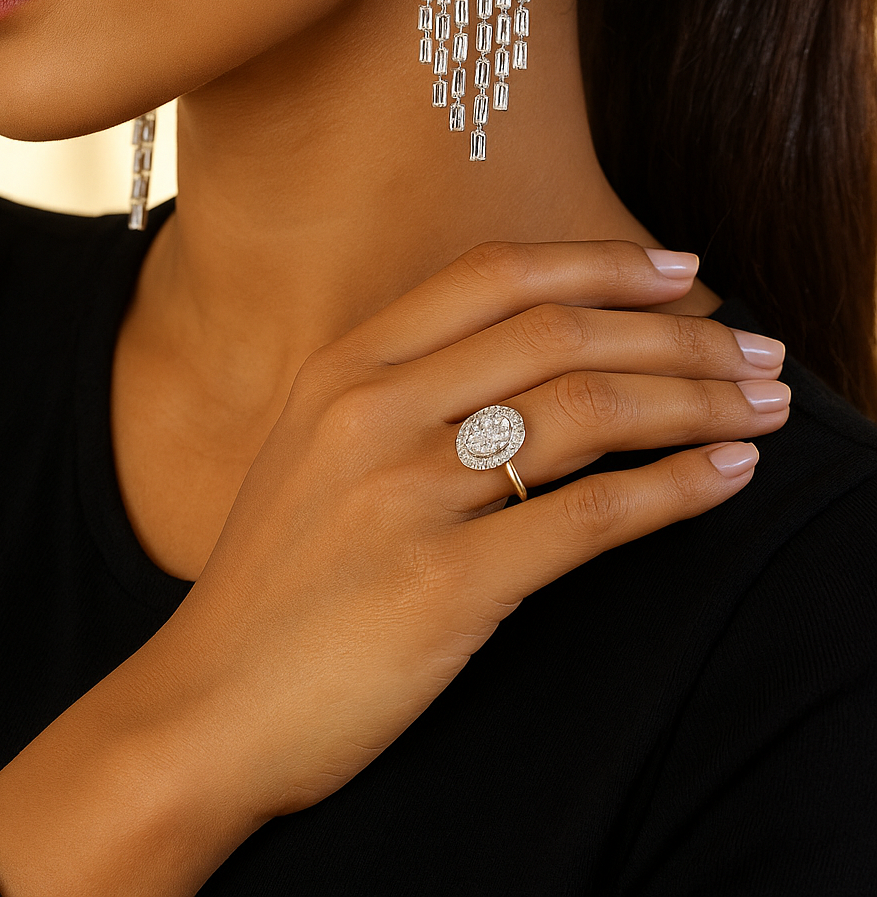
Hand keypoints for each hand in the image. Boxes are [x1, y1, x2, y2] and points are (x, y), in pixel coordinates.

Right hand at [0, 241, 787, 894]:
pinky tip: (723, 478)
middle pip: (560, 333)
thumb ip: (405, 384)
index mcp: (345, 364)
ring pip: (588, 413)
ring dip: (696, 401)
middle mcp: (373, 410)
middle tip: (755, 347)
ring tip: (762, 408)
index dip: (603, 262)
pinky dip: (674, 490)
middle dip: (681, 333)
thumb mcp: (314, 445)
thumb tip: (538, 350)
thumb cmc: (275, 578)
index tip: (684, 269)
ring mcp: (404, 495)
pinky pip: (590, 519)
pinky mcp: (442, 587)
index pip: (498, 275)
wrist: (207, 707)